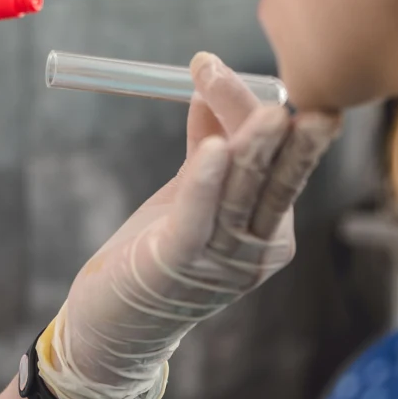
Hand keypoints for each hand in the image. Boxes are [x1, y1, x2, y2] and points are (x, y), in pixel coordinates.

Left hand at [40, 53, 340, 398]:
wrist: (113, 325)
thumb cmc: (157, 254)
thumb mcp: (191, 194)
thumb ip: (208, 145)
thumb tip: (209, 86)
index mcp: (271, 227)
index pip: (284, 162)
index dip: (272, 117)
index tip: (252, 74)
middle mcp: (259, 246)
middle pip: (272, 174)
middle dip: (274, 129)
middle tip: (281, 92)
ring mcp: (223, 259)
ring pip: (243, 189)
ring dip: (250, 144)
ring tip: (263, 110)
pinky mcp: (179, 263)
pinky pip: (200, 214)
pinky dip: (207, 179)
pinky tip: (216, 149)